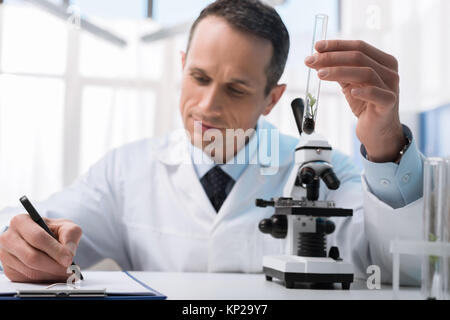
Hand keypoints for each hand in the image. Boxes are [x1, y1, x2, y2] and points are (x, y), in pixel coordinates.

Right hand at [0, 214, 81, 282]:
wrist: (46, 240)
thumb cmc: (54, 231)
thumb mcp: (66, 226)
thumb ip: (70, 234)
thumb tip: (68, 253)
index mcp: (21, 221)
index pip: (37, 238)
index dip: (55, 250)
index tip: (68, 259)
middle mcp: (9, 238)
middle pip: (32, 257)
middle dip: (54, 266)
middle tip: (69, 269)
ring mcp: (6, 256)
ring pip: (30, 271)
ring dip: (51, 275)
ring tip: (65, 273)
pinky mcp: (9, 270)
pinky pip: (28, 280)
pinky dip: (45, 280)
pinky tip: (54, 275)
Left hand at [305, 40, 404, 162]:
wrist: (377, 130)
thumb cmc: (365, 104)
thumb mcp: (349, 84)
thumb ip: (336, 70)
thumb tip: (315, 59)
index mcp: (382, 61)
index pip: (359, 46)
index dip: (337, 45)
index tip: (317, 46)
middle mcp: (389, 71)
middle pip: (359, 57)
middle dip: (332, 57)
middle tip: (311, 60)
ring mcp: (390, 87)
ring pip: (365, 72)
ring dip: (340, 71)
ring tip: (320, 74)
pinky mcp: (388, 103)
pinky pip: (377, 94)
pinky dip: (364, 91)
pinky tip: (351, 91)